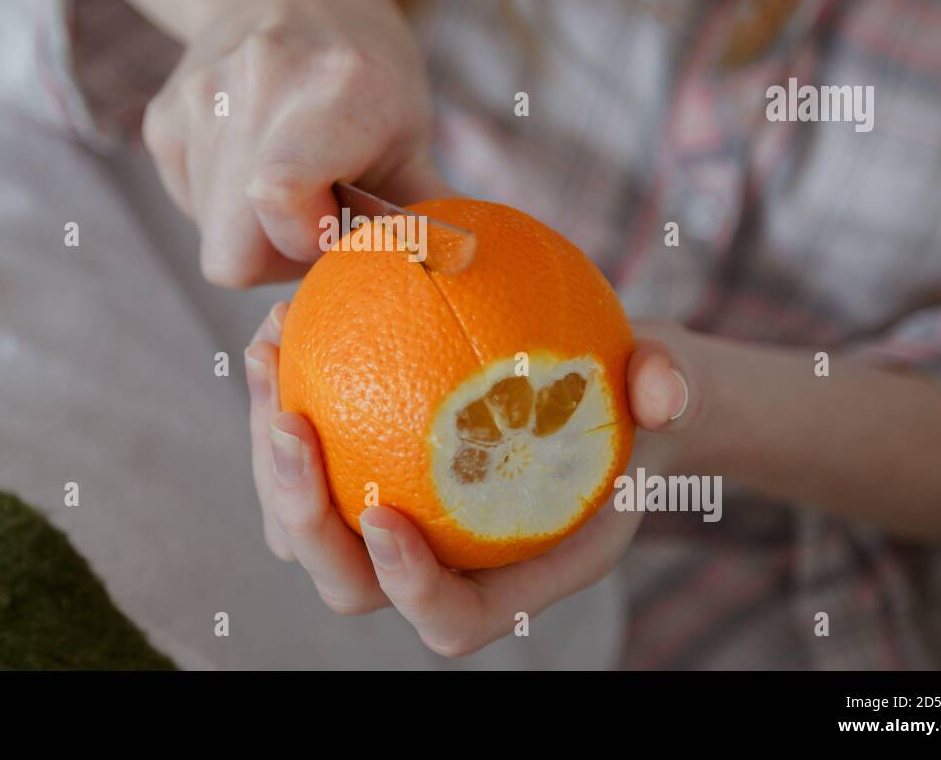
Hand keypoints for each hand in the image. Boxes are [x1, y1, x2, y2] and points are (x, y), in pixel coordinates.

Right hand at [144, 0, 446, 286]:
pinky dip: (224, 204)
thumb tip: (455, 273)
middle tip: (317, 212)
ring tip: (289, 180)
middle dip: (277, 254)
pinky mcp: (160, 120)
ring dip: (253, 230)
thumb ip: (423, 215)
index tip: (341, 218)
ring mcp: (196, 101)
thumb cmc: (365, 75)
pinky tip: (253, 160)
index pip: (278, 200)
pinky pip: (191, 207)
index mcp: (334, 89)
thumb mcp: (412, 134)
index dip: (309, 239)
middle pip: (230, 253)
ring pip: (210, 238)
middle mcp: (254, 87)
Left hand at [243, 305, 697, 657]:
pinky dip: (279, 397)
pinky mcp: (354, 471)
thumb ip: (672, 390)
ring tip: (269, 350)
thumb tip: (664, 390)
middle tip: (291, 421)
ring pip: (300, 525)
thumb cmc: (628, 397)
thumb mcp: (669, 386)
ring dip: (269, 453)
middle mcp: (437, 562)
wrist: (583, 380)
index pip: (450, 619)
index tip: (384, 518)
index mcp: (511, 574)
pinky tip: (283, 320)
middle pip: (347, 582)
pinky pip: (301, 456)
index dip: (410, 588)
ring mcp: (388, 521)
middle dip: (302, 516)